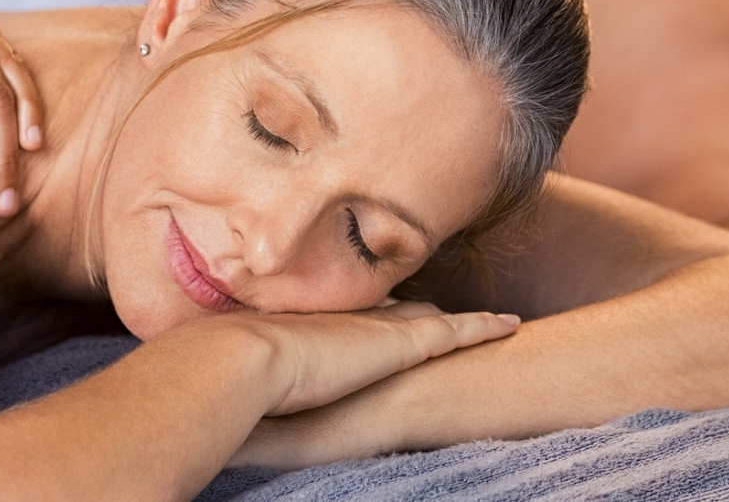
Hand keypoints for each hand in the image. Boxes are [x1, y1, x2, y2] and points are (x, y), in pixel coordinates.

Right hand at [237, 301, 517, 417]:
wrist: (241, 361)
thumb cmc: (226, 380)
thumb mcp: (238, 388)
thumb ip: (243, 394)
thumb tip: (219, 415)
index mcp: (315, 333)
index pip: (353, 322)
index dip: (371, 320)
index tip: (380, 322)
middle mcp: (349, 322)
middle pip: (396, 312)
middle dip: (416, 313)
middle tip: (436, 316)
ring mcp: (378, 329)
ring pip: (433, 318)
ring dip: (459, 320)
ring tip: (487, 321)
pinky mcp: (404, 344)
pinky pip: (458, 330)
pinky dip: (483, 325)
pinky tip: (509, 324)